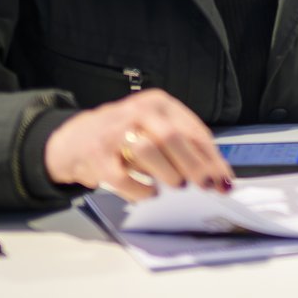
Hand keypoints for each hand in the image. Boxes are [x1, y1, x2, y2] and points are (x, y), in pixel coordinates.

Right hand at [43, 90, 233, 200]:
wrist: (73, 139)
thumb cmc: (125, 137)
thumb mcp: (155, 129)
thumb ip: (183, 146)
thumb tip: (217, 174)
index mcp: (158, 103)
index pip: (193, 130)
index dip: (211, 157)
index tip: (224, 179)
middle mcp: (137, 111)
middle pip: (173, 137)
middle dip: (196, 165)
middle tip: (207, 185)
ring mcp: (114, 132)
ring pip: (149, 151)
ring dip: (169, 173)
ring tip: (177, 185)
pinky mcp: (97, 156)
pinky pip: (123, 177)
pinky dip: (141, 190)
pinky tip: (149, 193)